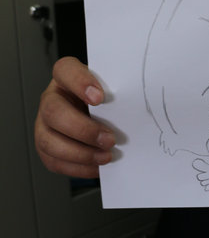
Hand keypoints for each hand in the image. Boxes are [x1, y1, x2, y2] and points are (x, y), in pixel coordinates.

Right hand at [34, 57, 114, 177]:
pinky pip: (53, 161)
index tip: (100, 98)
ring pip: (48, 140)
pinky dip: (77, 167)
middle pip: (53, 111)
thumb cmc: (106, 96)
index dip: (80, 83)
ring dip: (80, 153)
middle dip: (83, 129)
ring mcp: (44, 123)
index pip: (65, 70)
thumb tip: (135, 103)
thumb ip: (116, 89)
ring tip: (106, 156)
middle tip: (110, 139)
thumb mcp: (110, 86)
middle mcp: (51, 98)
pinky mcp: (45, 146)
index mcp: (66, 76)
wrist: (99, 111)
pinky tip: (96, 166)